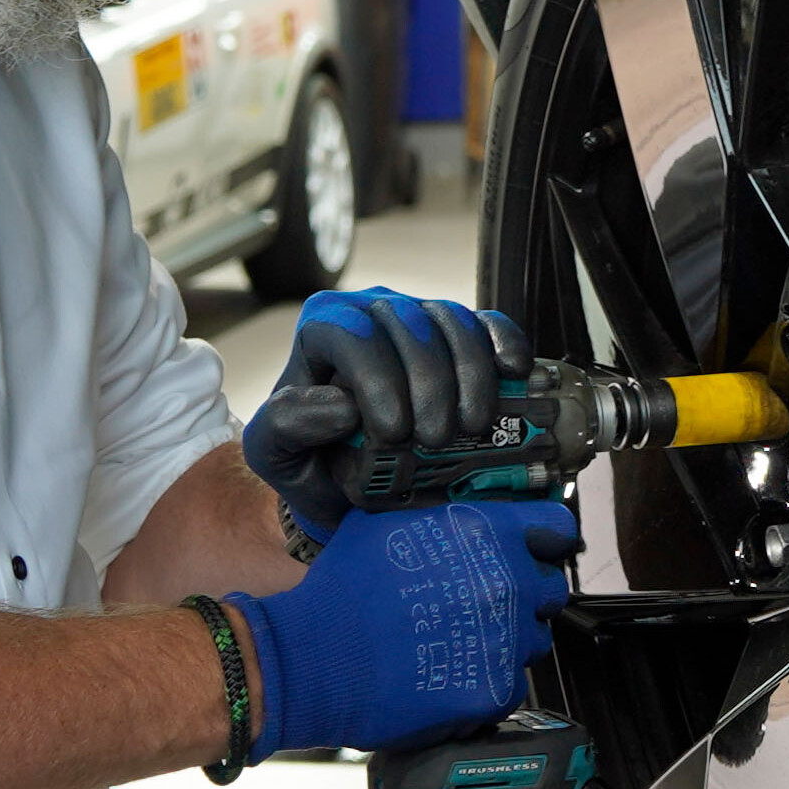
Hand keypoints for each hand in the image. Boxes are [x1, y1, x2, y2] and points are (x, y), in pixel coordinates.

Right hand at [221, 498, 578, 751]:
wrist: (315, 658)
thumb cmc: (341, 591)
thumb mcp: (385, 522)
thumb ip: (438, 514)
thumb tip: (457, 509)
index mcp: (486, 533)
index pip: (555, 527)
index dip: (544, 538)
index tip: (536, 548)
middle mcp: (506, 583)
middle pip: (548, 588)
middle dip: (522, 592)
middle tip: (481, 601)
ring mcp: (505, 640)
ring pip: (532, 639)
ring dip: (506, 638)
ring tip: (458, 640)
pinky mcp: (493, 689)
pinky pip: (511, 683)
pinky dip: (487, 681)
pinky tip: (451, 673)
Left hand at [242, 291, 532, 541]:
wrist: (351, 479)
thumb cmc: (310, 460)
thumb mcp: (275, 452)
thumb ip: (287, 425)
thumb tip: (341, 407)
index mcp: (323, 326)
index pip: (351, 333)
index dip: (377, 378)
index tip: (393, 432)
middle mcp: (372, 309)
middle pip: (408, 326)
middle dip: (429, 385)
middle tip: (437, 439)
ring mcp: (421, 315)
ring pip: (453, 322)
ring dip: (470, 374)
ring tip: (473, 425)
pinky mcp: (462, 332)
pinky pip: (488, 323)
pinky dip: (504, 343)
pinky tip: (513, 371)